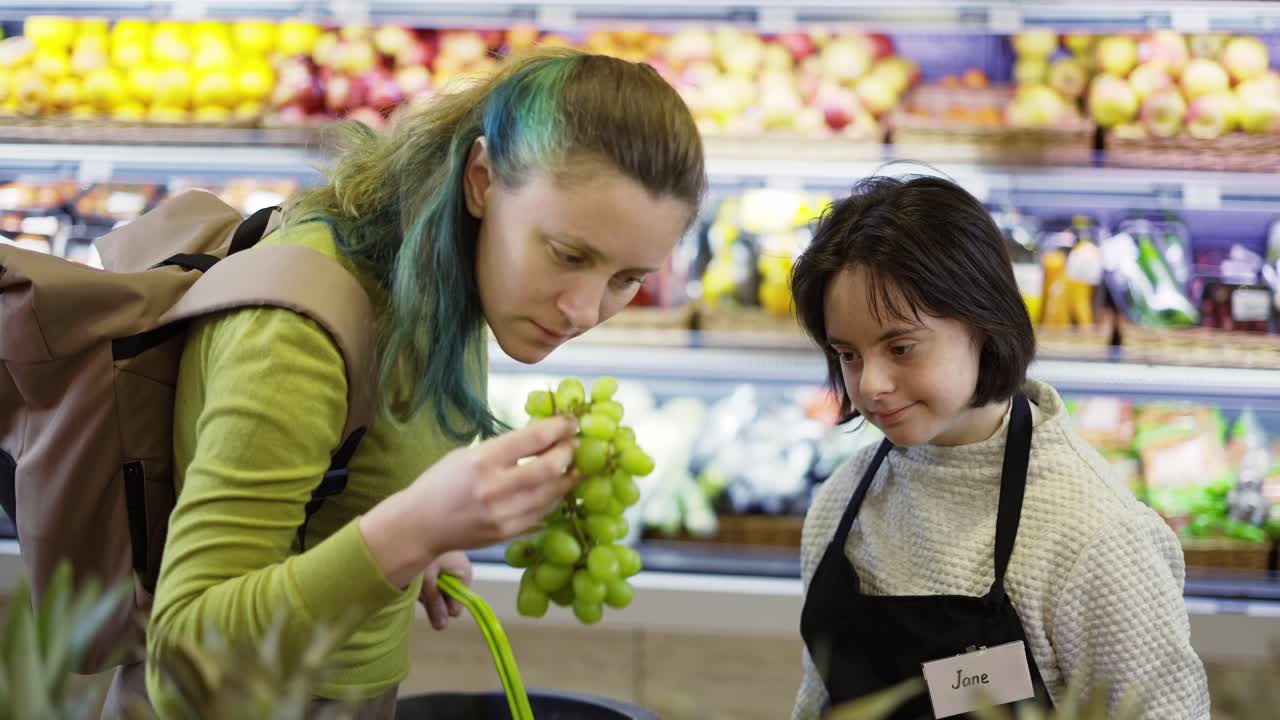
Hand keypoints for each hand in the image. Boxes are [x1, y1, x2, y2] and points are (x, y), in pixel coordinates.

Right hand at [360, 415, 579, 586]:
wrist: (419, 525)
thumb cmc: (441, 483)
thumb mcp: (468, 454)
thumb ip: (505, 448)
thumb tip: (544, 435)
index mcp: (482, 460)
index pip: (533, 438)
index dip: (560, 427)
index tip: (571, 422)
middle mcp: (494, 489)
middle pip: (551, 467)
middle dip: (570, 452)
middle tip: (577, 445)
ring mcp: (503, 515)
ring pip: (552, 494)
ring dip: (569, 478)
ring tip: (575, 466)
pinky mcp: (507, 534)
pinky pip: (542, 515)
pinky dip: (553, 500)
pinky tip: (556, 489)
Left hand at [420, 550, 471, 629]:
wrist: (414, 517)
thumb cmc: (423, 544)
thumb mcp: (427, 578)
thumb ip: (435, 603)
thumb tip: (442, 627)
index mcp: (464, 573)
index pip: (457, 605)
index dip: (442, 605)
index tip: (428, 594)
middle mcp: (459, 570)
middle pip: (446, 598)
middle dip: (432, 596)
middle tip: (418, 583)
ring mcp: (447, 565)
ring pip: (436, 589)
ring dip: (424, 587)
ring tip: (414, 573)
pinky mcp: (436, 560)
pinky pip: (430, 578)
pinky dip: (420, 578)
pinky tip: (413, 570)